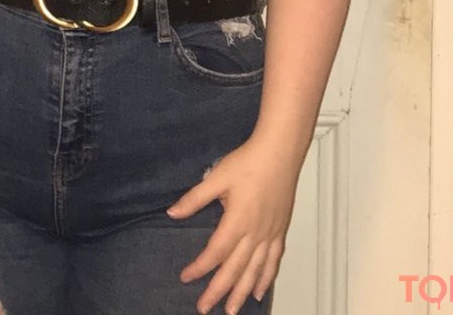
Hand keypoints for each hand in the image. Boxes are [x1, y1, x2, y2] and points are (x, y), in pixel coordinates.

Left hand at [166, 135, 299, 313]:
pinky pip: (273, 261)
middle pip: (235, 269)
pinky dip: (266, 279)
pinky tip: (259, 292)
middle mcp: (255, 233)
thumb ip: (194, 199)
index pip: (216, 252)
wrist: (280, 152)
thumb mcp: (217, 177)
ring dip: (241, 292)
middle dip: (218, 291)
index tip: (186, 277)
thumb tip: (172, 213)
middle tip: (204, 308)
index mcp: (238, 221)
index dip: (200, 267)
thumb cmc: (248, 162)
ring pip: (255, 271)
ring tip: (231, 310)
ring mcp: (270, 234)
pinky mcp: (280, 231)